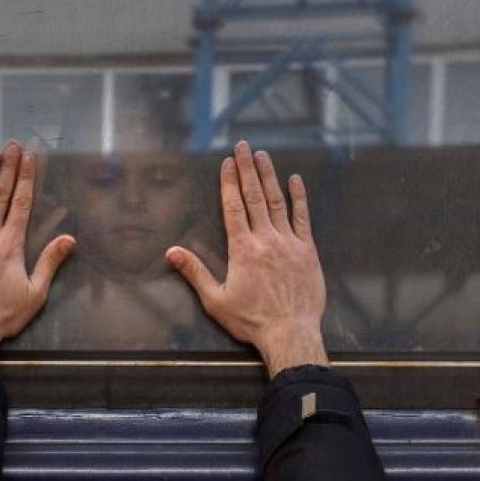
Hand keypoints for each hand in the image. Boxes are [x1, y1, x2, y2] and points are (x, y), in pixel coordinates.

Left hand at [0, 140, 75, 362]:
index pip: (20, 203)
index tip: (29, 158)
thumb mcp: (35, 293)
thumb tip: (69, 239)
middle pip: (0, 195)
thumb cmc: (2, 316)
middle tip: (12, 145)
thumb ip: (50, 262)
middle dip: (7, 168)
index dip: (25, 178)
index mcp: (11, 245)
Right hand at [166, 141, 327, 376]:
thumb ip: (194, 272)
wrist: (291, 334)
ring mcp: (289, 243)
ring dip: (269, 177)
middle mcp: (266, 239)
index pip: (233, 207)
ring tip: (263, 156)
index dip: (229, 182)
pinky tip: (295, 181)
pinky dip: (298, 198)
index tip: (227, 162)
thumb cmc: (252, 321)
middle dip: (247, 169)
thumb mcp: (215, 300)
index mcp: (242, 249)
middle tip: (242, 146)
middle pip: (254, 196)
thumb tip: (172, 252)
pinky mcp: (307, 251)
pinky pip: (302, 218)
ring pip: (277, 202)